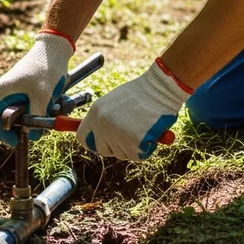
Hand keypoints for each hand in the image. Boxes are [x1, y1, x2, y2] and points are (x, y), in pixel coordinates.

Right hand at [0, 31, 74, 146]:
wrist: (54, 48)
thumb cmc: (46, 68)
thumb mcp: (42, 96)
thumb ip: (35, 117)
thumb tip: (31, 134)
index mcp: (4, 91)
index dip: (1, 133)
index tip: (15, 141)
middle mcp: (6, 89)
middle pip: (9, 116)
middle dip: (22, 125)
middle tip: (37, 129)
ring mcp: (16, 87)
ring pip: (21, 110)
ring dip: (34, 115)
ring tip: (48, 111)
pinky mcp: (26, 85)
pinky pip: (30, 101)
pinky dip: (39, 106)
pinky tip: (52, 102)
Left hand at [76, 59, 191, 160]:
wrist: (160, 88)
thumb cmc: (142, 93)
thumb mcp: (115, 102)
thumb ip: (106, 119)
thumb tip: (101, 137)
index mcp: (95, 113)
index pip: (83, 137)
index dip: (93, 142)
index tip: (103, 143)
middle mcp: (102, 125)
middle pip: (103, 150)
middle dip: (117, 147)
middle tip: (131, 135)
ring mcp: (117, 134)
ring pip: (123, 154)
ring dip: (135, 146)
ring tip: (144, 127)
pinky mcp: (133, 142)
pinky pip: (139, 155)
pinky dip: (148, 148)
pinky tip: (151, 132)